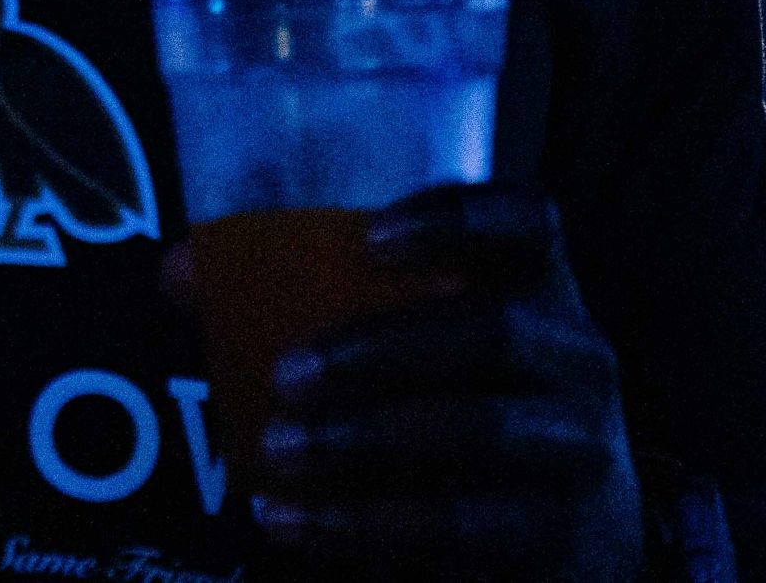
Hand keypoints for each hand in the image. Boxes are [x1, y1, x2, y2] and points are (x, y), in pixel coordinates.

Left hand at [250, 184, 643, 579]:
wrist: (569, 551)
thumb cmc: (465, 419)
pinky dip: (368, 526)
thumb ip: (306, 309)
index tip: (371, 236)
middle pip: (496, 331)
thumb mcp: (409, 361)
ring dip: (366, 439)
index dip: (459, 217)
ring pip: (484, 433)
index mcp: (543, 294)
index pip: (530, 222)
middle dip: (382, 347)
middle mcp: (579, 364)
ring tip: (278, 451)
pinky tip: (294, 523)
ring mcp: (585, 457)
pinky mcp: (570, 545)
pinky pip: (470, 531)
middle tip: (286, 373)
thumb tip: (179, 273)